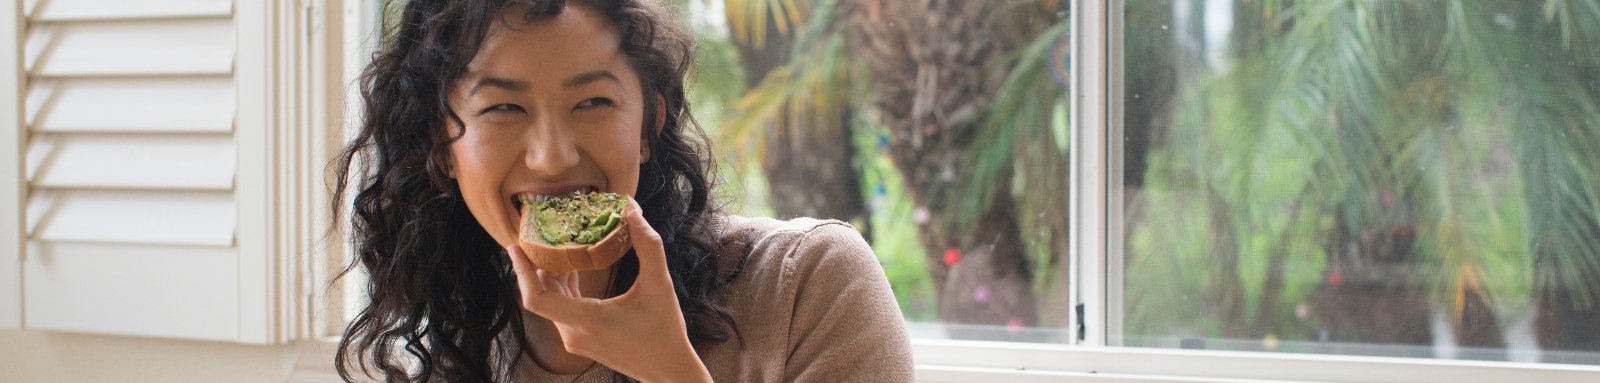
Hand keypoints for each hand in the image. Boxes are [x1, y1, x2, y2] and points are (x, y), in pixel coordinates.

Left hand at [506, 198, 712, 382]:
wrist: (668, 369)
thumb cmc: (665, 330)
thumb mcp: (660, 284)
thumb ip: (647, 245)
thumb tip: (632, 211)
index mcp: (587, 320)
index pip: (536, 299)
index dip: (522, 272)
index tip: (515, 248)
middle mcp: (574, 333)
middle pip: (542, 294)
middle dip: (538, 263)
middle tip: (540, 233)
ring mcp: (575, 339)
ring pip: (551, 302)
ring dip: (552, 274)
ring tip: (557, 244)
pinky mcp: (580, 341)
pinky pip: (561, 310)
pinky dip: (563, 288)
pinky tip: (573, 267)